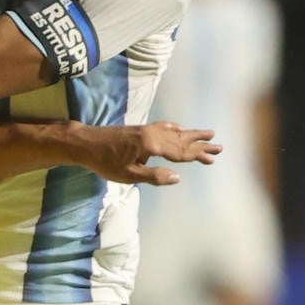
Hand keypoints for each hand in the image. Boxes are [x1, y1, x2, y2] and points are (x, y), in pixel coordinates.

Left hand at [84, 121, 220, 184]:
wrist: (86, 143)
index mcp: (152, 145)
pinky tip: (181, 128)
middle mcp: (152, 134)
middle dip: (200, 144)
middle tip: (219, 147)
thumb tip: (177, 177)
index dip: (197, 155)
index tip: (213, 158)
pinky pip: (164, 127)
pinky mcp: (141, 129)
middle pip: (181, 140)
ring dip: (192, 134)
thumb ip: (154, 176)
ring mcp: (147, 129)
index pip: (180, 151)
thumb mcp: (129, 175)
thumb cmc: (105, 161)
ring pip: (175, 132)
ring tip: (208, 134)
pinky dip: (176, 128)